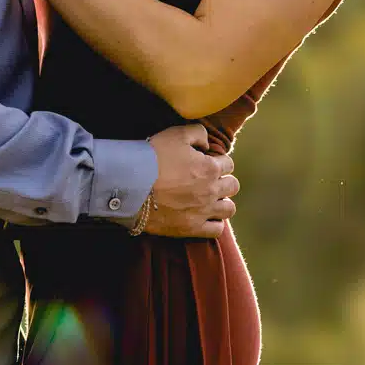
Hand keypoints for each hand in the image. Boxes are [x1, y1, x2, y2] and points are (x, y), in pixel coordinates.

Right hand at [145, 122, 238, 237]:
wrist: (131, 185)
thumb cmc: (153, 156)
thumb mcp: (176, 134)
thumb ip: (198, 133)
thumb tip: (206, 144)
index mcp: (210, 168)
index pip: (229, 164)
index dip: (218, 161)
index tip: (207, 162)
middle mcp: (211, 190)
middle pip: (232, 186)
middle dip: (224, 180)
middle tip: (209, 180)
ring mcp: (203, 211)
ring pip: (229, 209)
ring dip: (222, 202)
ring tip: (209, 199)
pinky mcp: (191, 228)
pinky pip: (216, 230)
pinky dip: (214, 223)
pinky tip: (205, 216)